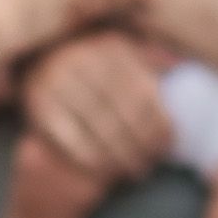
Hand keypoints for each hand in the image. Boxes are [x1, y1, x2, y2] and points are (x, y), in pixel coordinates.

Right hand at [21, 31, 174, 186]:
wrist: (39, 64)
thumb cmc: (94, 64)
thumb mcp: (122, 51)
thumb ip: (150, 56)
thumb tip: (178, 64)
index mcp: (110, 47)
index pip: (144, 95)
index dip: (160, 125)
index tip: (170, 146)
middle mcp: (82, 59)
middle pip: (124, 114)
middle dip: (142, 145)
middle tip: (151, 164)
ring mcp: (57, 81)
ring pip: (101, 130)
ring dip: (122, 157)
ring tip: (134, 171)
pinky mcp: (40, 105)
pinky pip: (73, 140)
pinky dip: (94, 160)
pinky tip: (108, 170)